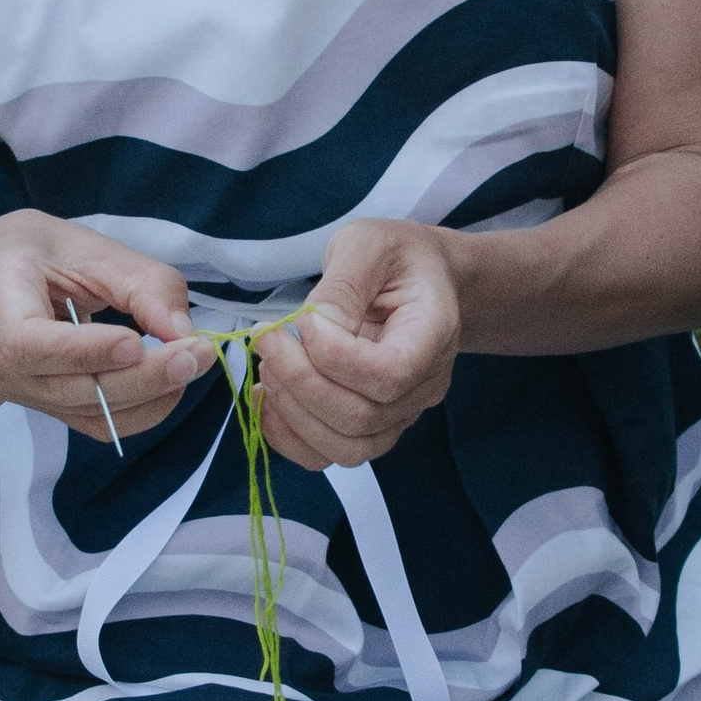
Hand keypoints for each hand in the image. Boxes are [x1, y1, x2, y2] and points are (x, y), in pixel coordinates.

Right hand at [0, 215, 215, 445]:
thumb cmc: (35, 255)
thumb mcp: (85, 245)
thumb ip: (140, 281)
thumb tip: (181, 330)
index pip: (28, 344)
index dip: (84, 351)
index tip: (138, 342)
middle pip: (69, 388)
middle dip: (141, 377)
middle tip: (197, 353)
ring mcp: (18, 392)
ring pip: (90, 412)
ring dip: (152, 393)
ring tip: (195, 359)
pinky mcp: (47, 409)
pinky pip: (99, 424)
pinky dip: (143, 408)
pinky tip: (171, 380)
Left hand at [255, 218, 463, 471]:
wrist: (421, 280)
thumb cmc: (396, 257)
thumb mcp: (368, 245)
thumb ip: (343, 283)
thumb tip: (310, 328)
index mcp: (433, 336)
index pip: (390, 373)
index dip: (335, 356)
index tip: (303, 319)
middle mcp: (423, 387)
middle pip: (362, 418)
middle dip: (300, 382)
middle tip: (267, 338)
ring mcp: (399, 415)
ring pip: (346, 447)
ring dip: (293, 412)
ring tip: (268, 365)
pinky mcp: (369, 427)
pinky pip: (327, 454)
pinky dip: (287, 435)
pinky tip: (267, 397)